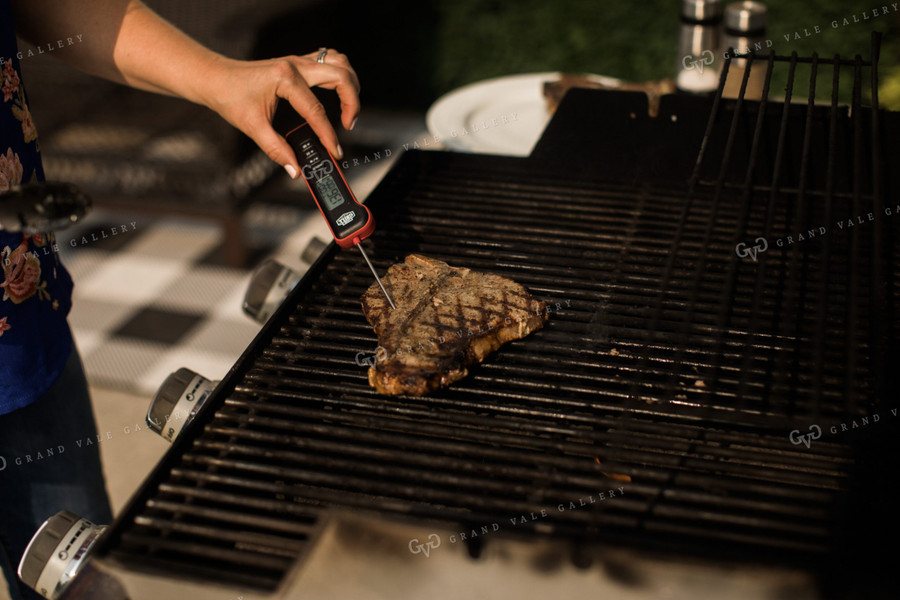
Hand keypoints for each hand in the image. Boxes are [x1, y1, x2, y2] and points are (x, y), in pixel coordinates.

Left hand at [199, 49, 359, 178]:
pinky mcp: (298, 63)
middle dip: (352, 103)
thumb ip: (276, 150)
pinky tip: (338, 92)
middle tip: (348, 125)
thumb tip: (295, 169)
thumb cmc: (229, 96)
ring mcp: (298, 61)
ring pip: (339, 63)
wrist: (215, 78)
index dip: (328, 135)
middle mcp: (296, 66)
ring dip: (350, 84)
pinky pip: (329, 61)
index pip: (317, 111)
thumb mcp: (252, 127)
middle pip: (341, 76)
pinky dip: (340, 75)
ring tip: (349, 108)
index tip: (335, 152)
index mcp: (285, 79)